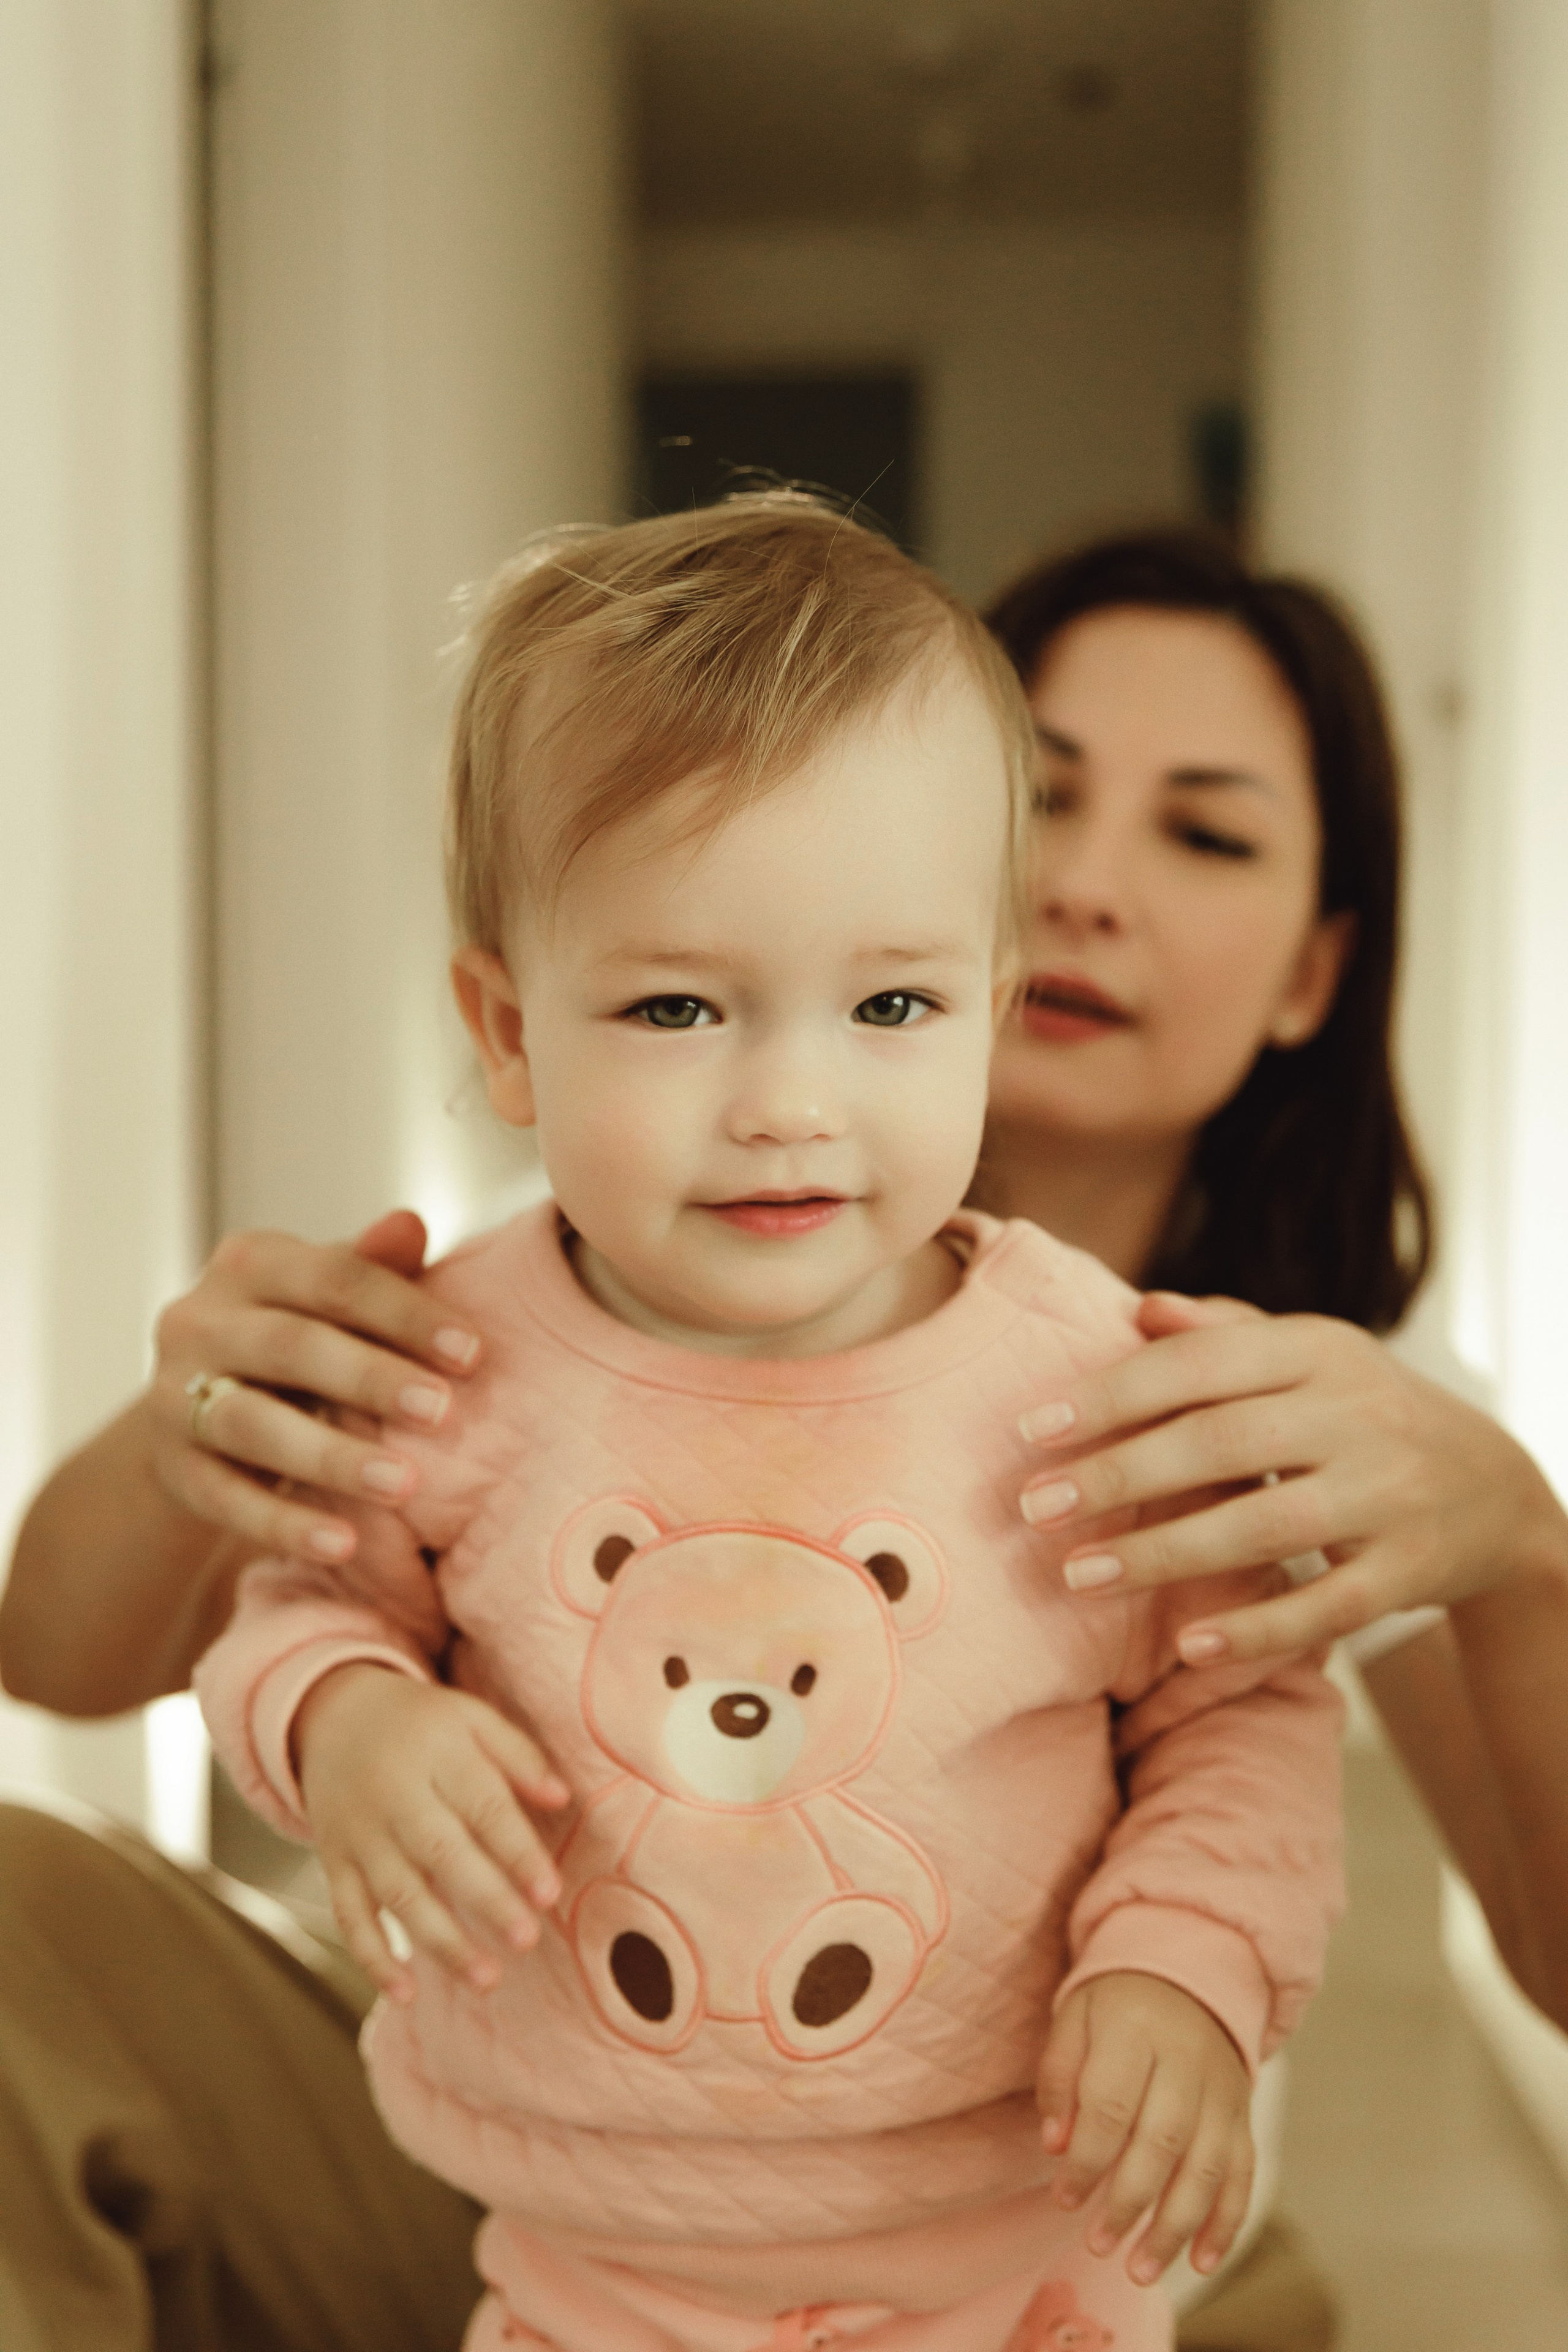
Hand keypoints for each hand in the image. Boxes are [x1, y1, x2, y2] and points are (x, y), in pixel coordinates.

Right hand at [149, 1210, 480, 1566]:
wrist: (201, 1408)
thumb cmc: (299, 1336)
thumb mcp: (331, 1297)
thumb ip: (371, 1266)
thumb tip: (410, 1224)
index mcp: (249, 1263)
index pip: (333, 1277)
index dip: (404, 1313)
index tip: (473, 1352)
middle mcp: (198, 1321)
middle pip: (290, 1346)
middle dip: (370, 1378)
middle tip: (443, 1412)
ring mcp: (173, 1396)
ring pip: (252, 1424)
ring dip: (331, 1456)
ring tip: (403, 1484)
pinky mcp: (172, 1469)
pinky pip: (227, 1500)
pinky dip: (285, 1524)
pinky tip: (344, 1545)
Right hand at [295, 1664, 570, 2001]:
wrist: (333, 1717)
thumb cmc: (421, 1724)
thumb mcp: (471, 1718)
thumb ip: (518, 1755)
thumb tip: (563, 1797)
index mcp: (437, 1753)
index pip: (483, 1806)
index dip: (517, 1850)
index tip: (549, 1892)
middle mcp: (394, 1795)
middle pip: (440, 1852)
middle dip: (485, 1899)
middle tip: (526, 1940)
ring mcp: (359, 1833)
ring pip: (398, 1893)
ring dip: (440, 1940)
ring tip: (486, 1978)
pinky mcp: (333, 1862)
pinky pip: (348, 1914)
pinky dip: (372, 1956)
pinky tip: (404, 1994)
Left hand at [1019, 1293, 1567, 1665]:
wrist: (1498, 1489)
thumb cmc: (1363, 1413)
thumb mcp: (1309, 1354)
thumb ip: (1223, 1332)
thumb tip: (1140, 1310)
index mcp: (1319, 1349)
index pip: (1199, 1365)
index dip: (1111, 1395)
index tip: (1030, 1429)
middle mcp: (1357, 1415)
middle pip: (1221, 1443)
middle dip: (1119, 1475)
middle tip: (1033, 1507)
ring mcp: (1388, 1495)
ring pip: (1264, 1527)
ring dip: (1162, 1554)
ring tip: (1077, 1574)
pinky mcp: (1410, 1571)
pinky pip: (1326, 1608)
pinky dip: (1256, 1630)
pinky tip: (1188, 1647)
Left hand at [1037, 1971, 1252, 2283]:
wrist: (1187, 1977)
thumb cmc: (1115, 2006)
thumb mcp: (1075, 2018)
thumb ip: (1059, 2075)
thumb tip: (1055, 2145)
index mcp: (1135, 2029)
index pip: (1111, 2105)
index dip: (1087, 2159)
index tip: (1064, 2199)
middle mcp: (1186, 2060)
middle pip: (1162, 2141)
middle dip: (1129, 2203)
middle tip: (1097, 2245)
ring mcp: (1222, 2090)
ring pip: (1206, 2167)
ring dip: (1175, 2228)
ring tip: (1140, 2270)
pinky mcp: (1244, 2115)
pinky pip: (1243, 2174)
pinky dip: (1226, 2223)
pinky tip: (1201, 2262)